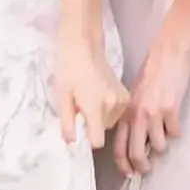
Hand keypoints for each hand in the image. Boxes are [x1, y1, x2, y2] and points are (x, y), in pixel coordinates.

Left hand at [53, 32, 128, 148]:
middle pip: (103, 131)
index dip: (86, 139)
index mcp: (96, 107)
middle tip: (80, 106)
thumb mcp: (62, 97)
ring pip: (110, 122)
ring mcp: (122, 99)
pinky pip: (116, 112)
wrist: (82, 46)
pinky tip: (98, 95)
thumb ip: (67, 123)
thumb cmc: (67, 69)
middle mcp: (113, 106)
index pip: (97, 141)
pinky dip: (107, 110)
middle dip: (91, 124)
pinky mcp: (127, 94)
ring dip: (99, 117)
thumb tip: (71, 143)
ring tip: (88, 98)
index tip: (77, 128)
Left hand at [113, 36, 189, 176]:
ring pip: (159, 145)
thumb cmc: (149, 75)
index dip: (122, 163)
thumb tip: (131, 139)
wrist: (167, 56)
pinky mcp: (171, 110)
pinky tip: (173, 121)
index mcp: (125, 112)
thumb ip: (130, 116)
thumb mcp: (132, 96)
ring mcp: (155, 113)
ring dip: (162, 145)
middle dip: (142, 166)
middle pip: (137, 152)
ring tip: (162, 135)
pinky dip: (174, 131)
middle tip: (146, 169)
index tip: (128, 172)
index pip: (119, 145)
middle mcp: (137, 115)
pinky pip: (174, 133)